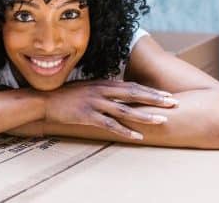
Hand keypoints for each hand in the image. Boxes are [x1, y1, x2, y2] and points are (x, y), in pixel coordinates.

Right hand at [38, 79, 177, 139]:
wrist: (45, 99)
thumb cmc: (67, 95)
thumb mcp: (88, 87)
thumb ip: (104, 90)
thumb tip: (119, 94)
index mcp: (103, 83)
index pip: (132, 86)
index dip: (150, 91)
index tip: (166, 95)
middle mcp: (101, 91)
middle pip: (133, 94)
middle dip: (154, 99)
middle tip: (173, 103)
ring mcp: (95, 103)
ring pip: (125, 110)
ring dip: (144, 115)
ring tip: (161, 120)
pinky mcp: (88, 115)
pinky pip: (110, 124)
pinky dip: (125, 130)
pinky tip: (137, 136)